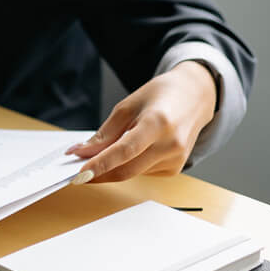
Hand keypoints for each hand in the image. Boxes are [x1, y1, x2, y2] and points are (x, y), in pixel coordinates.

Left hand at [65, 61, 217, 182]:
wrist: (194, 98)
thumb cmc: (158, 96)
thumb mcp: (127, 106)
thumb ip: (105, 133)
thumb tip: (82, 152)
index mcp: (157, 123)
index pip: (125, 150)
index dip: (101, 163)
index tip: (80, 173)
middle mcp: (171, 145)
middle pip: (127, 169)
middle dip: (99, 173)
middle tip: (76, 172)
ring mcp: (176, 160)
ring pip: (133, 173)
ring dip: (111, 169)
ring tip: (98, 156)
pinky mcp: (175, 169)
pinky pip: (143, 172)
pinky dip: (128, 166)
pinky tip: (128, 153)